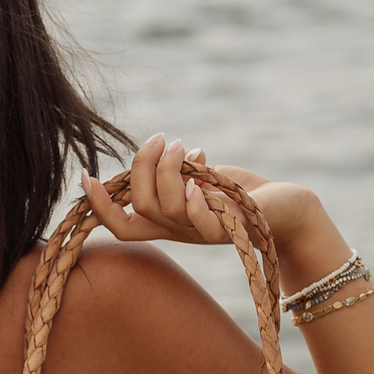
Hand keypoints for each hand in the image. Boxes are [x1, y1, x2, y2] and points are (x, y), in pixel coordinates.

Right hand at [83, 136, 327, 265]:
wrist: (287, 210)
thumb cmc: (242, 192)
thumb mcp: (200, 174)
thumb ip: (178, 167)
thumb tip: (164, 148)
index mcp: (165, 221)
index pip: (120, 223)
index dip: (98, 205)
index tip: (86, 174)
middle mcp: (178, 231)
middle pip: (138, 205)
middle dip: (142, 166)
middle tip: (162, 139)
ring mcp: (201, 234)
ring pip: (165, 207)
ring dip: (170, 168)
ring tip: (186, 148)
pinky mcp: (228, 232)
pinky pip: (199, 221)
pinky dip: (194, 197)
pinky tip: (201, 177)